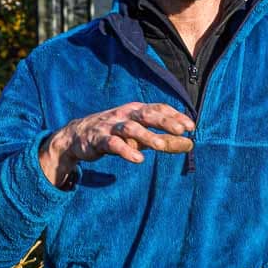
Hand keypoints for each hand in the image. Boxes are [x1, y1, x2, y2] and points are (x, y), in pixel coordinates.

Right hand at [39, 101, 194, 186]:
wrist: (77, 137)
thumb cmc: (115, 134)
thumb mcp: (141, 136)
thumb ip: (165, 140)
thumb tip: (190, 144)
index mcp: (136, 110)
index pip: (158, 108)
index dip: (175, 116)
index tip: (191, 126)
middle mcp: (125, 115)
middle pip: (147, 114)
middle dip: (164, 121)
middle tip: (181, 130)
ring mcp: (111, 126)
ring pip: (131, 128)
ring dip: (147, 135)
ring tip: (161, 145)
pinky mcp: (98, 140)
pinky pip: (113, 144)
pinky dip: (126, 150)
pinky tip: (138, 159)